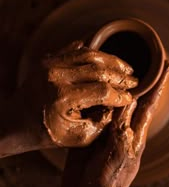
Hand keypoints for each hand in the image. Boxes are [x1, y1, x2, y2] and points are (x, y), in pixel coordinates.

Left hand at [23, 40, 137, 146]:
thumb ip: (101, 123)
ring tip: (125, 66)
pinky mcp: (48, 59)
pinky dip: (93, 51)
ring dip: (111, 60)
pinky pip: (75, 49)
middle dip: (121, 75)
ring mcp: (51, 64)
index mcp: (63, 98)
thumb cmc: (46, 133)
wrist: (16, 121)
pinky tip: (105, 57)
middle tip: (134, 79)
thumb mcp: (77, 137)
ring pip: (90, 54)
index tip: (130, 97)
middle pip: (99, 69)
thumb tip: (117, 106)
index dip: (120, 94)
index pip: (102, 91)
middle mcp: (56, 76)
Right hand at [62, 61, 168, 186]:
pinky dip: (95, 95)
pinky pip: (93, 109)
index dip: (157, 84)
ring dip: (115, 84)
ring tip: (116, 65)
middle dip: (139, 78)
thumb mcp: (118, 154)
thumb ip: (121, 127)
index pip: (149, 102)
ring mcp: (106, 128)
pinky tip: (92, 86)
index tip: (166, 66)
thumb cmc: (107, 183)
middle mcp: (122, 127)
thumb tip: (128, 100)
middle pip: (133, 97)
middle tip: (143, 58)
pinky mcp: (90, 131)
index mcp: (134, 132)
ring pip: (112, 100)